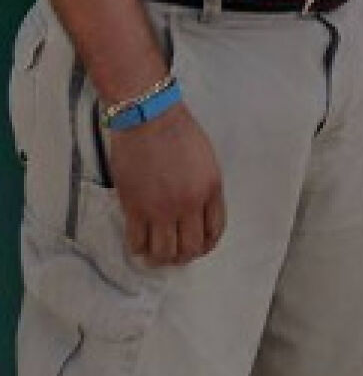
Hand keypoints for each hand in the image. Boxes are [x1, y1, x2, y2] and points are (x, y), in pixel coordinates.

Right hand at [107, 102, 225, 266]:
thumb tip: (197, 212)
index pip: (215, 231)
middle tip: (175, 254)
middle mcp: (189, 204)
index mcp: (210, 190)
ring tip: (156, 255)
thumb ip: (205, 188)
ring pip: (164, 252)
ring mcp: (161, 208)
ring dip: (161, 258)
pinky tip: (138, 244)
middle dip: (184, 256)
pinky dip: (138, 248)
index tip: (198, 245)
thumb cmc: (177, 130)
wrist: (148, 117)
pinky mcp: (135, 207)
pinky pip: (137, 242)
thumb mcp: (206, 159)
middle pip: (191, 248)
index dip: (207, 245)